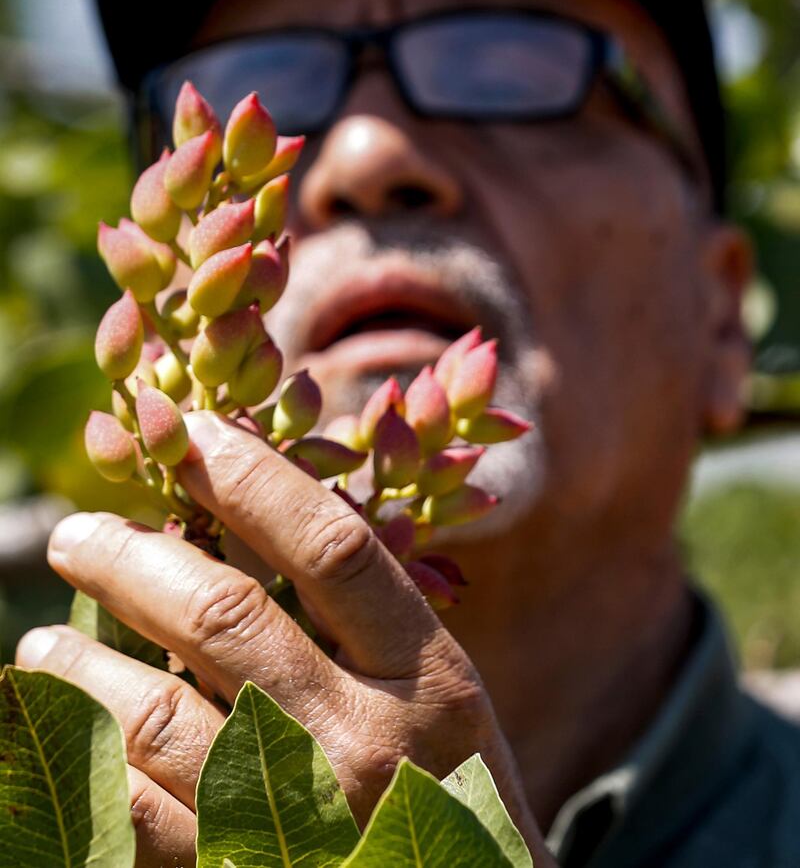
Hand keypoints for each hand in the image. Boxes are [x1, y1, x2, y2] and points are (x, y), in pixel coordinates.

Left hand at [17, 411, 552, 867]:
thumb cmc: (446, 787)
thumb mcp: (440, 693)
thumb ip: (364, 616)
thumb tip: (245, 509)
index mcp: (429, 677)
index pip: (330, 546)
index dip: (253, 477)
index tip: (192, 431)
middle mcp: (366, 742)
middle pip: (225, 616)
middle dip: (134, 558)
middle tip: (80, 531)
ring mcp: (301, 820)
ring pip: (156, 717)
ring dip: (83, 665)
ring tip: (45, 639)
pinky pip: (137, 816)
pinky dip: (84, 761)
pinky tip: (61, 727)